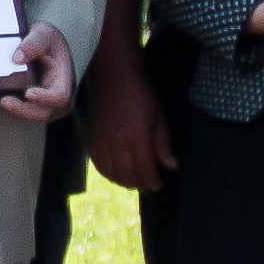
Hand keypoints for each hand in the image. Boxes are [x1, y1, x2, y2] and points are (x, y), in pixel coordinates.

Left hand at [0, 23, 79, 121]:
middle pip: (44, 112)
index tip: (28, 92)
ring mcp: (41, 98)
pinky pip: (22, 110)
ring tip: (2, 99)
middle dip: (24, 111)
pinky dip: (13, 107)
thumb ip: (34, 42)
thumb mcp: (44, 32)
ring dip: (16, 111)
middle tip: (4, 100)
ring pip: (32, 114)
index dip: (45, 98)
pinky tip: (0, 96)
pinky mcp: (29, 100)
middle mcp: (53, 91)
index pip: (60, 96)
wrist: (40, 42)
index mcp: (63, 77)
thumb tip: (17, 59)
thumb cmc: (47, 38)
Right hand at [81, 58, 175, 190]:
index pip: (145, 168)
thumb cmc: (141, 95)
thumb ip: (163, 144)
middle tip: (147, 186)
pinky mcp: (91, 139)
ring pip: (112, 173)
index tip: (158, 184)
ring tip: (133, 183)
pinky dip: (108, 174)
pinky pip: (98, 165)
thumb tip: (172, 167)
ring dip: (124, 182)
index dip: (152, 181)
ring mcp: (102, 142)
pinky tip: (116, 175)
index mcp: (138, 136)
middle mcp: (118, 142)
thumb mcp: (159, 117)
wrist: (113, 77)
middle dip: (139, 184)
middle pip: (127, 174)